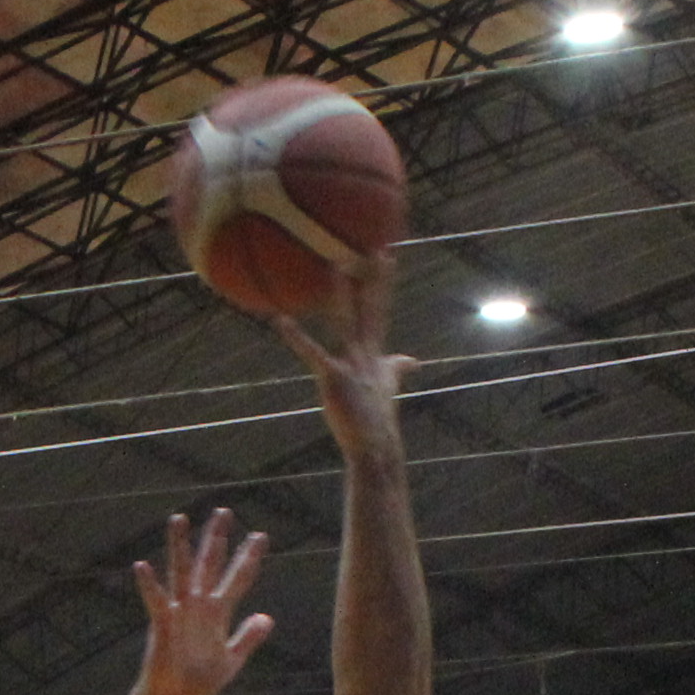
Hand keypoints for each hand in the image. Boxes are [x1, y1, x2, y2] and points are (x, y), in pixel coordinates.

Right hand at [131, 510, 275, 694]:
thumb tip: (267, 618)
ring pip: (181, 571)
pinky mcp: (162, 623)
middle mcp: (199, 605)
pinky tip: (142, 565)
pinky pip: (156, 600)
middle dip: (217, 538)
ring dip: (180, 546)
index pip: (238, 579)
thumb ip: (248, 638)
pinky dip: (149, 584)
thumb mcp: (231, 660)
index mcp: (218, 613)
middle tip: (224, 511)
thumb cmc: (198, 682)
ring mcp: (180, 611)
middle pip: (210, 564)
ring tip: (179, 518)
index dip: (248, 558)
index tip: (260, 536)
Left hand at [274, 258, 407, 436]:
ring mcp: (352, 363)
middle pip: (372, 307)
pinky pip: (312, 352)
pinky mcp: (334, 377)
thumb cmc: (377, 419)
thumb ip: (398, 368)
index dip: (382, 282)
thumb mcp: (389, 386)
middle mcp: (367, 352)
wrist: (375, 446)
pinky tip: (280, 321)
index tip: (385, 255)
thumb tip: (415, 361)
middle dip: (373, 278)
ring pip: (347, 321)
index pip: (379, 308)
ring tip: (334, 266)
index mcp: (376, 352)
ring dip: (342, 294)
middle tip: (372, 248)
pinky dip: (296, 336)